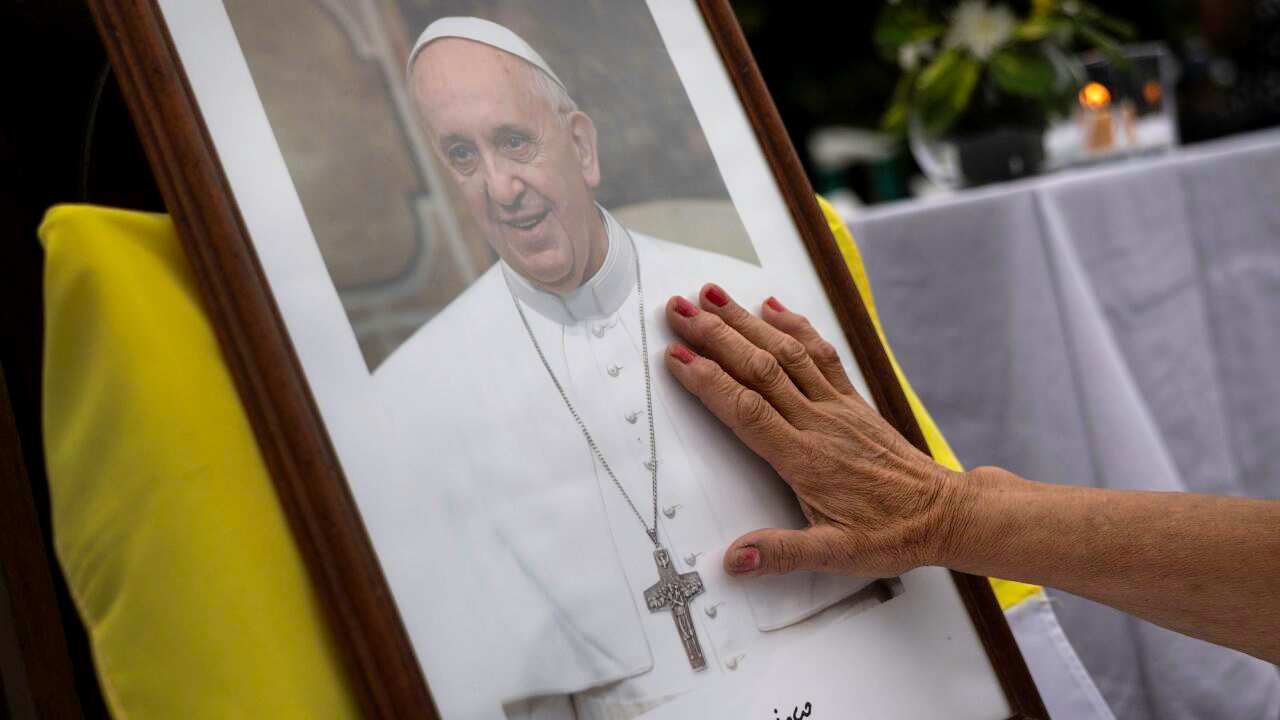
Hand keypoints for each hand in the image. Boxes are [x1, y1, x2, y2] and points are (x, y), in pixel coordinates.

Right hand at [663, 284, 967, 578]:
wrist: (943, 513)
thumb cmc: (892, 533)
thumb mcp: (837, 555)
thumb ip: (783, 553)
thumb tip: (735, 559)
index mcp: (806, 459)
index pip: (747, 410)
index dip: (708, 380)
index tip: (677, 357)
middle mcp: (819, 423)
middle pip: (759, 368)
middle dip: (716, 336)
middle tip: (678, 310)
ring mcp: (836, 406)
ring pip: (786, 352)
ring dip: (746, 321)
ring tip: (713, 296)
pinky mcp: (852, 400)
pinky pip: (820, 353)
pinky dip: (794, 325)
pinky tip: (772, 307)